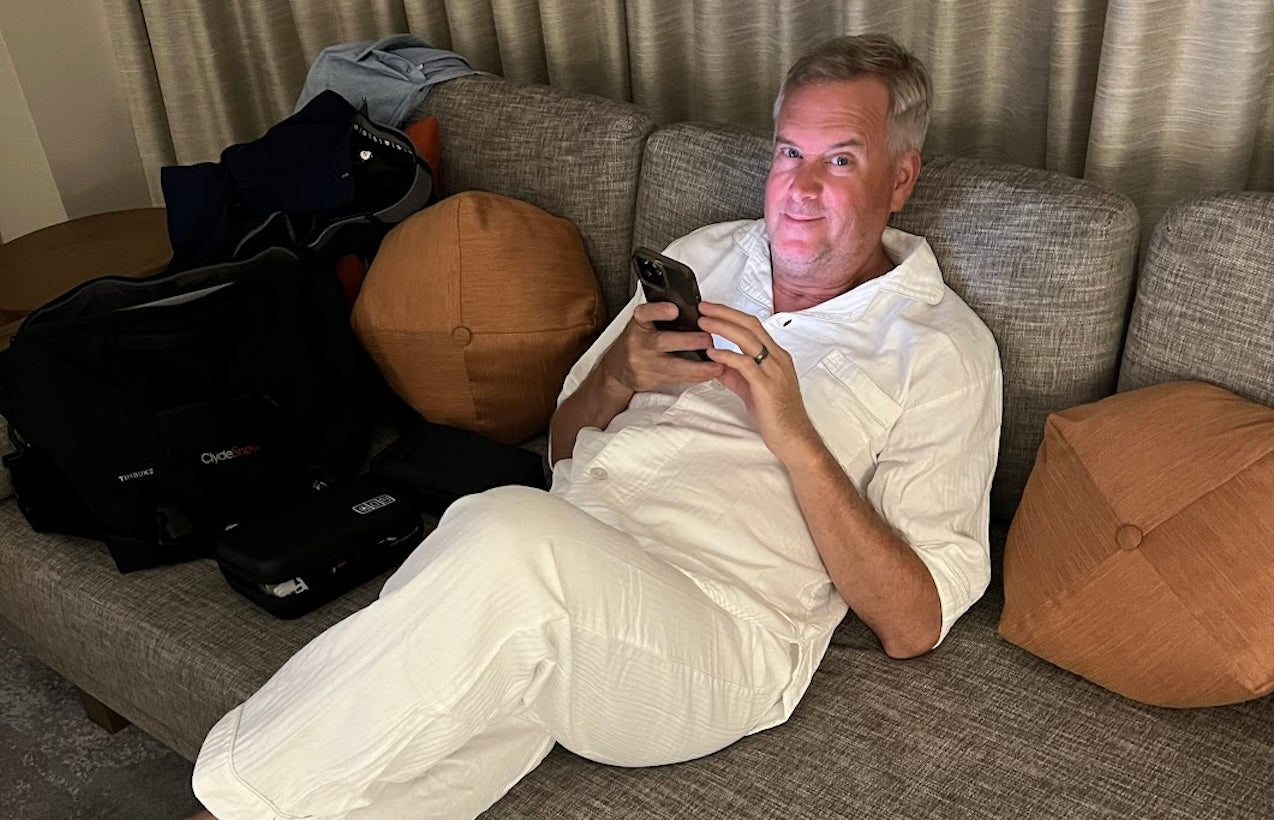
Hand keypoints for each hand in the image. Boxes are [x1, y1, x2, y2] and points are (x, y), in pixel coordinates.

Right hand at [600, 301, 722, 392]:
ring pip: (672, 366)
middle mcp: (638, 342)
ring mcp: (643, 363)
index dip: (659, 311)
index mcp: (638, 323)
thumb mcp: (643, 323)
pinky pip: (675, 379)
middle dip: (687, 341)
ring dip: (697, 367)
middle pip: (662, 341)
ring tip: (717, 365)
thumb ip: (662, 316)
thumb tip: (697, 311)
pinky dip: (694, 377)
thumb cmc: (637, 342)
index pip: (645, 313)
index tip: (674, 310)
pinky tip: (709, 375)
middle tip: (708, 340)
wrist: (617, 370)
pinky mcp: (649, 379)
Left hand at [696, 302, 820, 462]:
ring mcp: (774, 371)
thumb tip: (714, 362)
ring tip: (703, 323)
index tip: (712, 309)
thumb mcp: (751, 389)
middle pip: (750, 325)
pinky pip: (745, 364)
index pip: (753, 326)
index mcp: (776, 356)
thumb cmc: (777, 415)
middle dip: (725, 313)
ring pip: (748, 339)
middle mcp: (778, 359)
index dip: (731, 315)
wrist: (794, 438)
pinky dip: (727, 355)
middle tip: (703, 307)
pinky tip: (712, 352)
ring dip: (723, 327)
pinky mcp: (767, 386)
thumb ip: (734, 374)